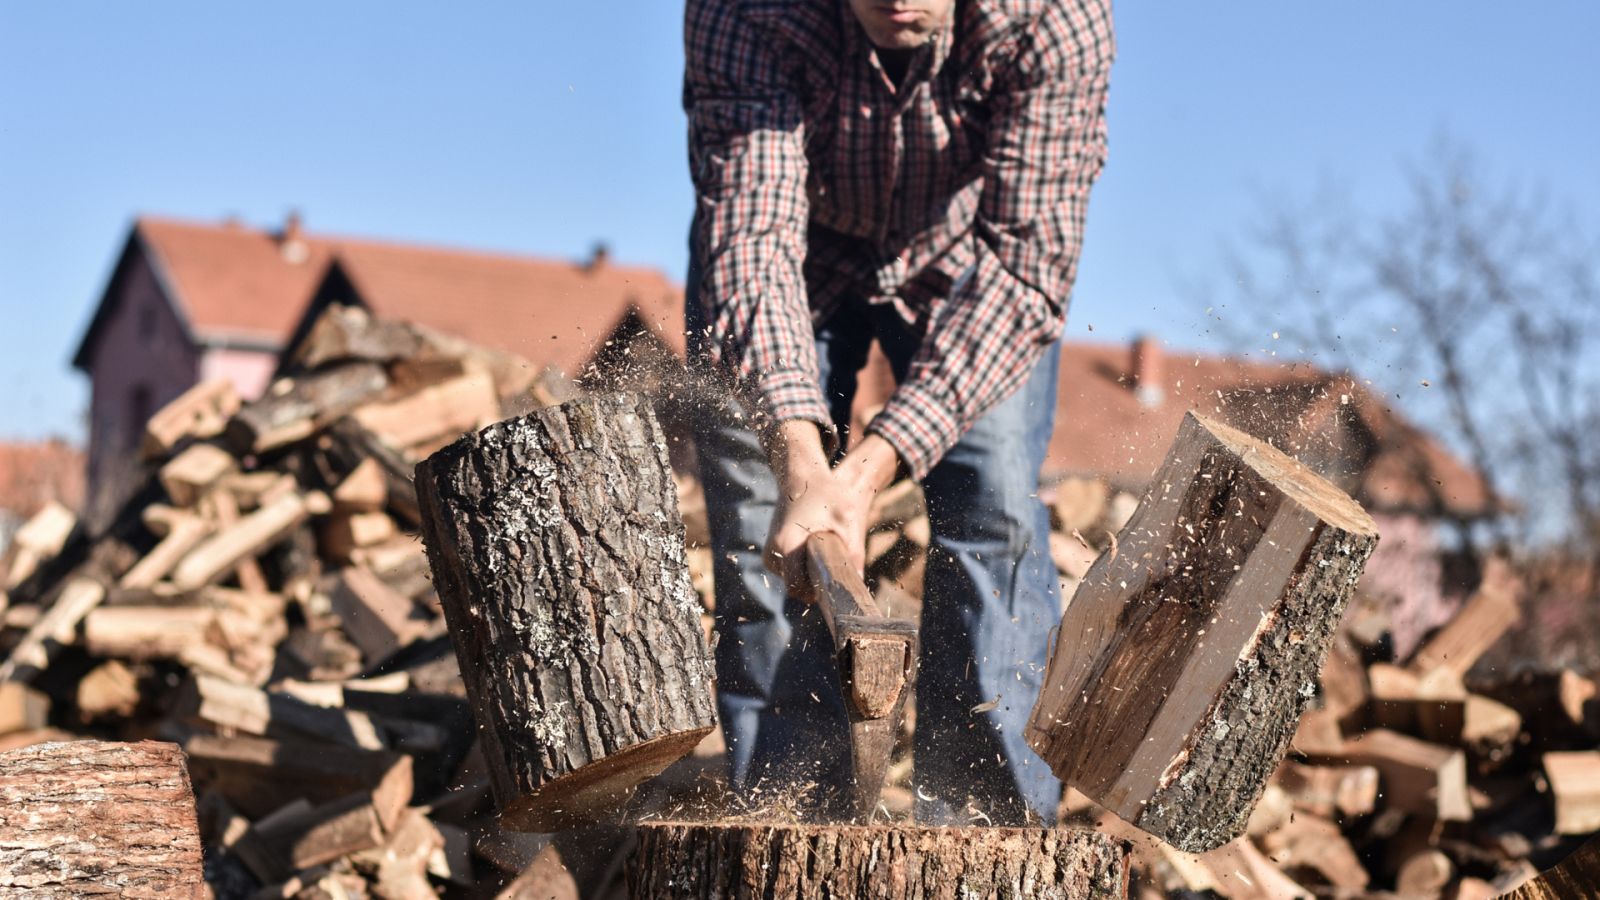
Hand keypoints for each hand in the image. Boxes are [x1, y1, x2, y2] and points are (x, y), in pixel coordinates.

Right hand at [763, 421, 900, 599]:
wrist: (801, 476)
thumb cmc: (826, 495)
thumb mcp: (846, 518)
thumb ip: (853, 551)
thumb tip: (858, 581)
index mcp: (787, 546)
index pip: (797, 589)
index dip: (818, 592)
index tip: (836, 585)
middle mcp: (772, 552)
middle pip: (796, 587)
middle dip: (816, 584)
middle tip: (837, 567)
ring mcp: (769, 552)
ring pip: (793, 580)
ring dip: (810, 574)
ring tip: (827, 552)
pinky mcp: (771, 550)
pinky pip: (789, 570)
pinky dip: (803, 567)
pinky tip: (816, 550)